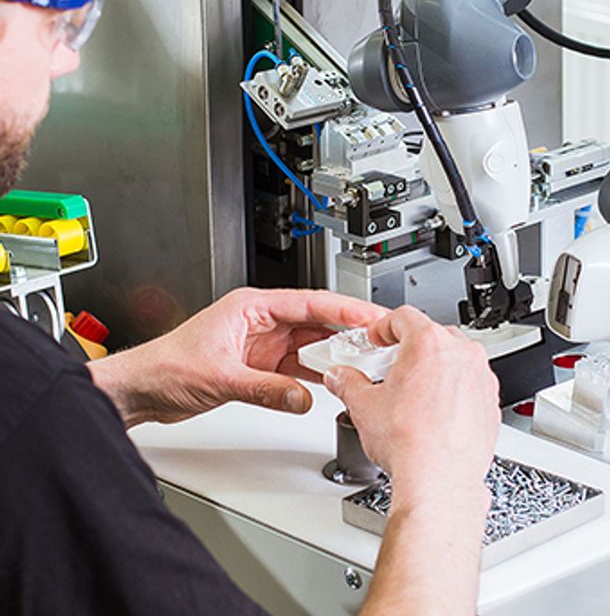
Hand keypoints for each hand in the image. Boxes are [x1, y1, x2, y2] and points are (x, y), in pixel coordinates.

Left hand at [88, 287, 386, 426]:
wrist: (142, 390)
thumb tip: (302, 397)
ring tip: (364, 361)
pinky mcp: (260, 365)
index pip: (308, 303)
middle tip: (379, 338)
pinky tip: (333, 381)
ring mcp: (262, 344)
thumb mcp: (220, 377)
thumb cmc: (165, 366)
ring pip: (310, 345)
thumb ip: (266, 389)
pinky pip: (298, 367)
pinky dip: (316, 375)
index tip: (369, 316)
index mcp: (252, 307)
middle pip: (316, 321)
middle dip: (347, 330)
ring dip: (335, 354)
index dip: (343, 309)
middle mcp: (261, 321)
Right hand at [324, 307, 499, 510]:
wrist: (440, 480)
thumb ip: (349, 383)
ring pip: (456, 358)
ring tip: (415, 393)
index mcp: (428, 343)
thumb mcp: (364, 406)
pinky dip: (456, 390)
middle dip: (411, 348)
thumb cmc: (410, 442)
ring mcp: (480, 376)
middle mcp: (460, 353)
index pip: (404, 316)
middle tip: (393, 366)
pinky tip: (437, 412)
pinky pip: (471, 383)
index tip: (378, 339)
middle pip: (433, 334)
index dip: (385, 326)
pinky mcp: (491, 400)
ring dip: (436, 368)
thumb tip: (341, 377)